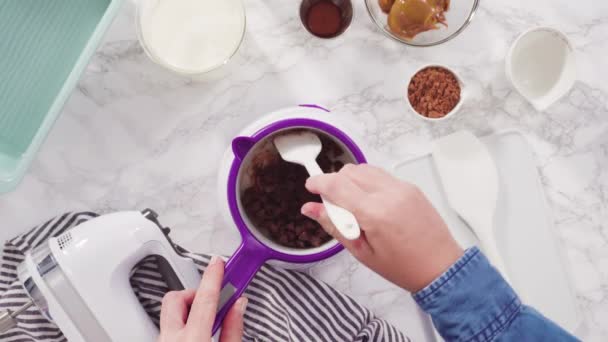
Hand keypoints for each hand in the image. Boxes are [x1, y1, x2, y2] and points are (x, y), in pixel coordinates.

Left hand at [158, 257, 246, 341]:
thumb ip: (233, 330)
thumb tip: (238, 306)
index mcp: (192, 339)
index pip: (204, 299)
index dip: (213, 277)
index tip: (218, 263)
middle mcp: (171, 339)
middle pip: (176, 298)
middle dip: (195, 293)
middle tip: (213, 299)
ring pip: (170, 311)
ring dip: (188, 308)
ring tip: (206, 319)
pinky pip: (168, 325)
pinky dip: (182, 322)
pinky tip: (195, 332)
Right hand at [302, 164, 462, 291]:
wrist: (440, 267)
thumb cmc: (403, 266)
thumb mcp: (360, 251)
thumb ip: (334, 225)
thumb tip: (310, 208)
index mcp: (374, 213)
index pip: (337, 185)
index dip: (318, 182)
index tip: (310, 186)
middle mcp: (389, 194)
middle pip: (349, 172)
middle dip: (334, 183)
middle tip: (334, 206)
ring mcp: (402, 187)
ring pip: (364, 169)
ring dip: (351, 181)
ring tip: (353, 206)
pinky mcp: (410, 187)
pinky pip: (381, 175)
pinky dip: (368, 182)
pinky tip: (370, 204)